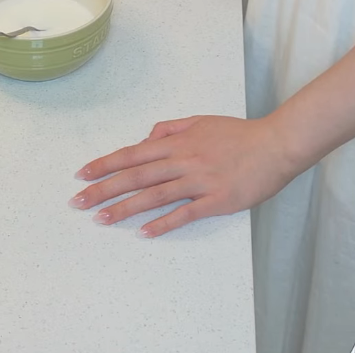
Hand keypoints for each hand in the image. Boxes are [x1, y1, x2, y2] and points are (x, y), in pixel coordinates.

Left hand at [68, 115, 293, 236]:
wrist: (276, 144)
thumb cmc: (239, 134)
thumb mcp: (200, 122)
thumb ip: (170, 129)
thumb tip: (146, 139)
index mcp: (177, 143)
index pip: (132, 154)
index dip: (105, 164)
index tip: (81, 174)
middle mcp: (183, 160)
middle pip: (136, 176)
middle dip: (104, 189)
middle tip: (78, 202)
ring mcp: (199, 181)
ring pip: (154, 196)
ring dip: (125, 208)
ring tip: (101, 219)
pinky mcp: (216, 199)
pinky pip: (185, 213)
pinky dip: (164, 223)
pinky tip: (145, 233)